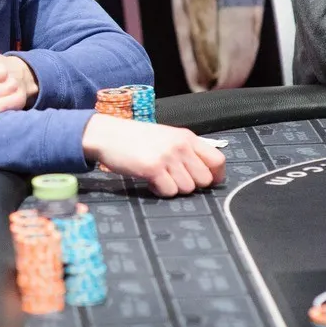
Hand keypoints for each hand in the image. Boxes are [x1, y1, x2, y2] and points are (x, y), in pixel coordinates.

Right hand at [81, 115, 225, 197]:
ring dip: (173, 188)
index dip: (215, 175)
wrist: (107, 134)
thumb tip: (205, 173)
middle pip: (204, 180)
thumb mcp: (166, 137)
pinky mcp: (152, 168)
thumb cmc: (135, 138)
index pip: (218, 160)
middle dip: (191, 184)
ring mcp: (167, 157)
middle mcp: (180, 145)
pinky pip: (169, 192)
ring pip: (187, 188)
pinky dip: (160, 190)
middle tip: (173, 178)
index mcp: (186, 137)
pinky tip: (150, 180)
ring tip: (159, 177)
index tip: (205, 180)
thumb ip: (186, 150)